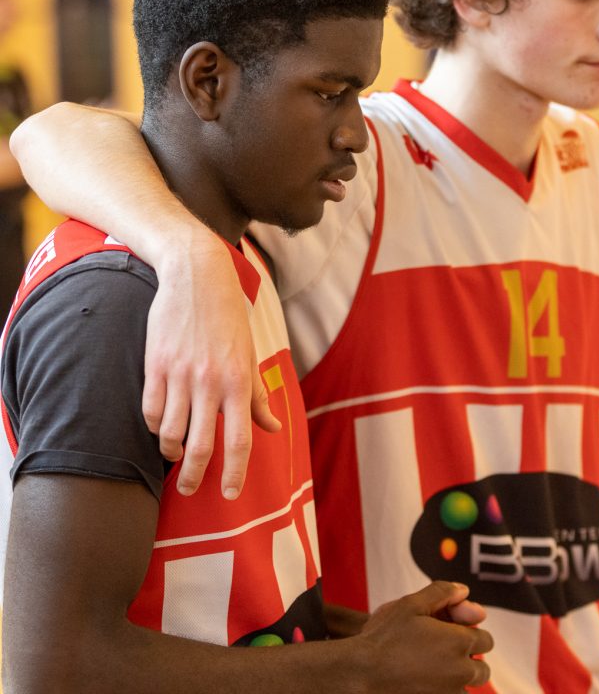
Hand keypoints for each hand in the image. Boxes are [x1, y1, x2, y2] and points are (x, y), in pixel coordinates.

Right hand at [143, 233, 280, 497]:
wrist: (196, 277)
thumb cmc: (228, 317)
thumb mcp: (250, 353)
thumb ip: (259, 395)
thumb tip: (275, 428)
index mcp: (239, 380)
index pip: (240, 439)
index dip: (235, 472)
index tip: (230, 494)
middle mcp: (210, 381)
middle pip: (201, 446)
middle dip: (195, 477)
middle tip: (190, 489)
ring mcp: (180, 374)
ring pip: (171, 434)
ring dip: (172, 453)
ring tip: (176, 457)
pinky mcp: (156, 366)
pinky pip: (152, 412)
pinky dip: (156, 427)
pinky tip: (162, 428)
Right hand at [359, 580, 492, 691]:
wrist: (362, 673)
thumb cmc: (385, 637)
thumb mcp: (411, 604)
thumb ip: (442, 592)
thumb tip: (464, 590)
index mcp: (459, 643)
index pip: (486, 640)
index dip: (469, 632)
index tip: (451, 632)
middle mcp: (462, 672)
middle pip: (483, 669)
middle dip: (469, 659)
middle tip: (442, 652)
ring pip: (468, 688)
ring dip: (458, 679)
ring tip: (432, 668)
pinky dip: (445, 690)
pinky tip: (425, 681)